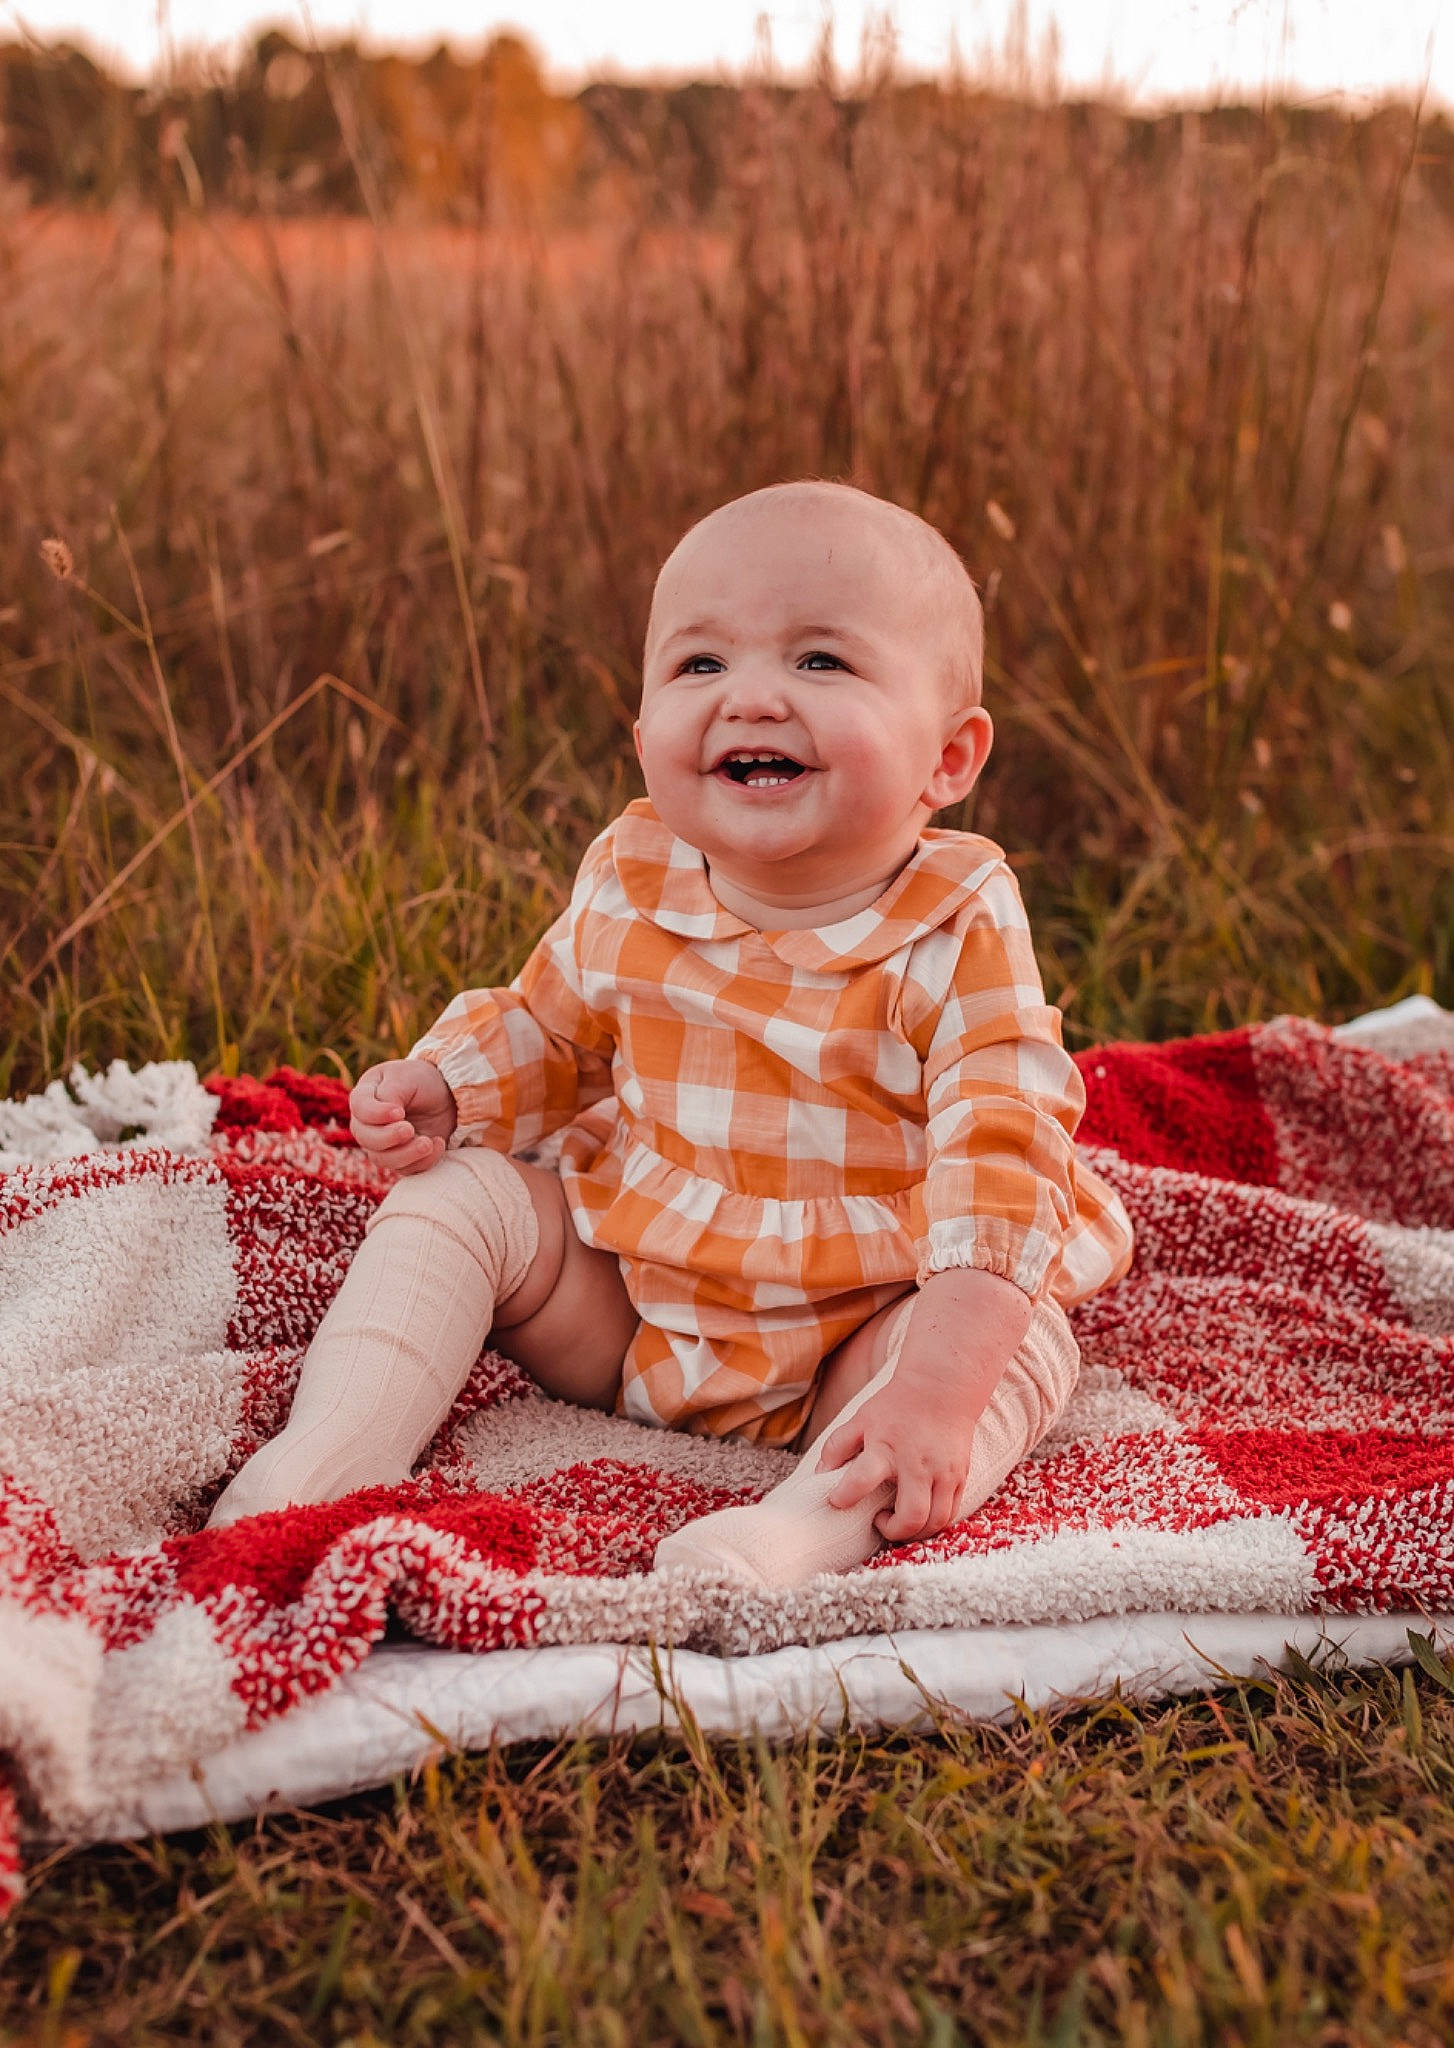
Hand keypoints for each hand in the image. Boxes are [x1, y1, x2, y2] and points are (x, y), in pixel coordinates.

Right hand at [349, 1058, 457, 1172]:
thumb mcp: (406, 1078)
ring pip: (383, 1159)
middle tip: (410, 1130)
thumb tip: (389, 1118)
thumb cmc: (422, 1081)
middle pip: (366, 1138)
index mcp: (365, 1095)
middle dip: (388, 1137)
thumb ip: (391, 1093)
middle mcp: (368, 1123)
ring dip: (406, 1154)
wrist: (447, 1095)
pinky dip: (423, 1161)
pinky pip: (406, 1169)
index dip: (376, 1114)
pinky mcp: (402, 1158)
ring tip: (428, 1142)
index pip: (359, 1108)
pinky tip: (438, 1143)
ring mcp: (382, 1144)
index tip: (399, 1112)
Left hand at [815, 1366, 978, 1542]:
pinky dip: (934, 1522)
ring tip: (900, 1520)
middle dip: (893, 1531)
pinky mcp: (960, 1476)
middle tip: (879, 1521)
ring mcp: (943, 1472)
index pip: (861, 1479)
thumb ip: (837, 1446)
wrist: (942, 1388)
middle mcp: (917, 1464)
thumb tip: (818, 1474)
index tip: (837, 1500)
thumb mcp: (861, 1419)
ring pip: (936, 1522)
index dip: (844, 1497)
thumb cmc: (897, 1406)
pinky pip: (951, 1513)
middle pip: (911, 1516)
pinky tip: (920, 1513)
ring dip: (916, 1533)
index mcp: (886, 1448)